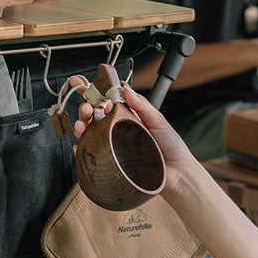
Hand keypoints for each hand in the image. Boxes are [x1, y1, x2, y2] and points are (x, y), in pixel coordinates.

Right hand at [71, 79, 195, 197]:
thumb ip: (142, 106)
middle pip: (94, 117)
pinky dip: (82, 152)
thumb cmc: (171, 148)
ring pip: (89, 134)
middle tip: (87, 108)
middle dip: (85, 109)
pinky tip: (79, 147)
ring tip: (82, 125)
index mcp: (128, 118)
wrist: (178, 174)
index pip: (106, 101)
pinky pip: (92, 157)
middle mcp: (118, 131)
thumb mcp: (158, 121)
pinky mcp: (112, 164)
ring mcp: (113, 147)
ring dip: (81, 127)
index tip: (80, 83)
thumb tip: (126, 89)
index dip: (92, 92)